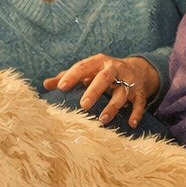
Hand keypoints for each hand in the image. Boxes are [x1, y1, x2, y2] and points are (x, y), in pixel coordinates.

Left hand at [44, 54, 159, 126]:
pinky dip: (136, 113)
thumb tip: (46, 85)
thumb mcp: (88, 71)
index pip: (83, 67)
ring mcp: (128, 81)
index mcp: (98, 62)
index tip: (61, 87)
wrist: (138, 69)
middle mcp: (114, 69)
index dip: (72, 76)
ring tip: (102, 120)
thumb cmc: (103, 72)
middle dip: (94, 90)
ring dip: (112, 107)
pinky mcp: (139, 92)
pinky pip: (139, 103)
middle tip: (83, 105)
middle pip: (104, 78)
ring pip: (121, 93)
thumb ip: (67, 77)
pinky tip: (131, 124)